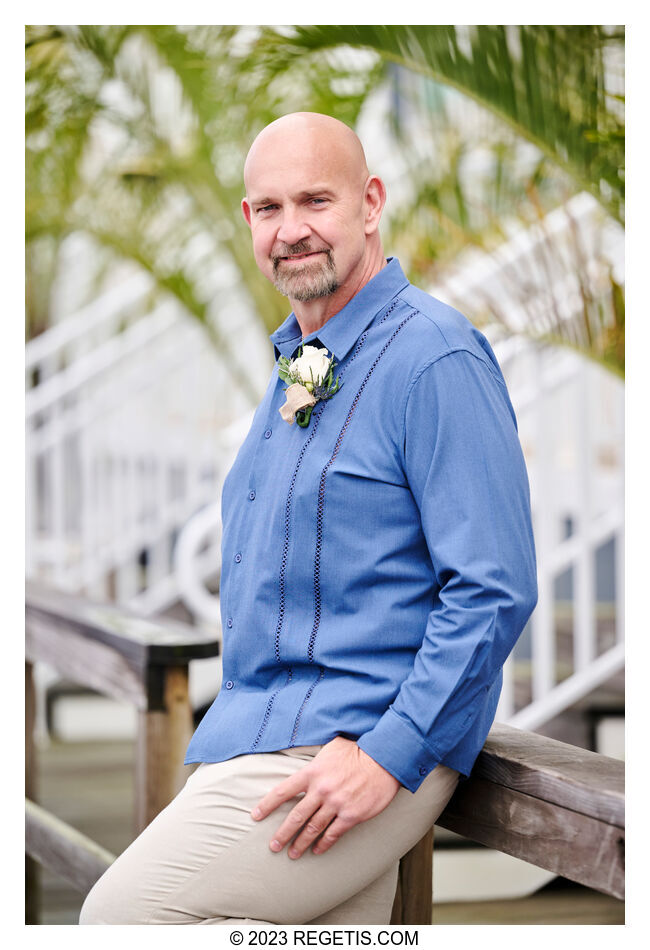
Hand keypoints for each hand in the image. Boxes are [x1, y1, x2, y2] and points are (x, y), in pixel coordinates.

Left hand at [250, 736, 399, 858]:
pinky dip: (323, 844)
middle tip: (273, 846)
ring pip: (313, 829)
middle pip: (295, 816)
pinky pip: (333, 834)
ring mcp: (336, 804)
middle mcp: (320, 790)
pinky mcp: (351, 815)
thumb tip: (305, 763)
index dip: (267, 805)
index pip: (282, 792)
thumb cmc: (356, 751)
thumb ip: (315, 759)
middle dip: (282, 834)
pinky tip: (317, 850)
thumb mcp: (331, 747)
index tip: (256, 816)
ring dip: (301, 843)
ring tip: (293, 854)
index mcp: (312, 772)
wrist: (382, 760)